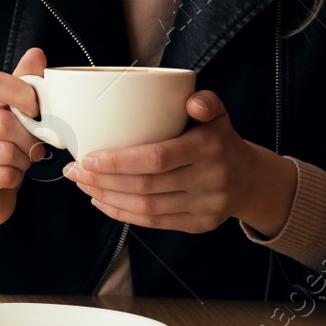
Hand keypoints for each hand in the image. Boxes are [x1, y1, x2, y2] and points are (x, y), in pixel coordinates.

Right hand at [0, 47, 48, 240]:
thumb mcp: (5, 112)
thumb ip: (19, 83)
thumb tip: (36, 53)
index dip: (20, 91)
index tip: (34, 108)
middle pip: (2, 122)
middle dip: (28, 137)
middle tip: (33, 144)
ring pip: (5, 152)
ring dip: (23, 160)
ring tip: (20, 161)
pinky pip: (1, 175)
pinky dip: (15, 178)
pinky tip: (9, 176)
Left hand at [62, 90, 296, 235]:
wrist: (251, 180)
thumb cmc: (220, 140)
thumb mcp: (218, 115)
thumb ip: (205, 102)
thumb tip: (191, 100)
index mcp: (209, 148)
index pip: (157, 158)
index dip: (118, 161)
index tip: (87, 157)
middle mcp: (209, 180)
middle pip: (146, 186)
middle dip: (103, 180)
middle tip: (74, 170)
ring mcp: (205, 206)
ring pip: (147, 208)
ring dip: (108, 197)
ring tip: (82, 184)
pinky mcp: (199, 225)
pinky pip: (154, 223)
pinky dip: (123, 213)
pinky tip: (102, 201)